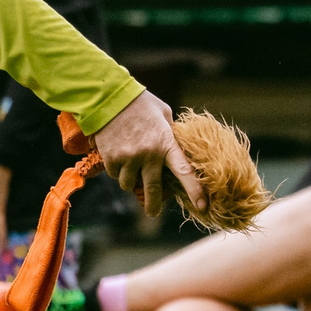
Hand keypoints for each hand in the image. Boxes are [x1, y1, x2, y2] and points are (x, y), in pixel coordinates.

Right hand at [89, 92, 201, 218]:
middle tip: (153, 214)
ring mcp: (129, 157)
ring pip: (130, 184)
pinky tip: (119, 158)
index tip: (202, 205)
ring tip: (132, 170)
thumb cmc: (140, 103)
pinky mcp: (111, 158)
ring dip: (132, 182)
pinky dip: (118, 172)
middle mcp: (149, 154)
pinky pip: (116, 175)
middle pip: (153, 189)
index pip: (185, 172)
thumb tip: (177, 148)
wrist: (107, 97)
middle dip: (153, 205)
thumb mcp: (164, 115)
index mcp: (167, 143)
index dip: (194, 191)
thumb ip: (170, 134)